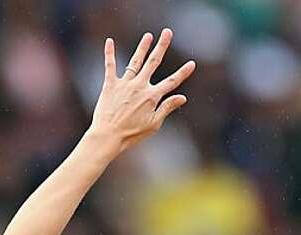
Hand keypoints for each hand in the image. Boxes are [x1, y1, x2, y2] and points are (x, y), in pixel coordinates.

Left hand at [90, 29, 195, 151]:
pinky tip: (109, 41)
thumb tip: (183, 97)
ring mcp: (125, 84)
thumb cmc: (132, 134)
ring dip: (142, 47)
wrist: (108, 136)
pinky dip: (110, 53)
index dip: (183, 73)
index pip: (171, 82)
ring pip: (136, 61)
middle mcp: (140, 86)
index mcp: (152, 96)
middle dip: (162, 46)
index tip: (192, 64)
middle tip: (167, 32)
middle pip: (153, 62)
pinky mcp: (110, 85)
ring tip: (148, 36)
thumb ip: (167, 107)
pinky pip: (110, 66)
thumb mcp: (154, 124)